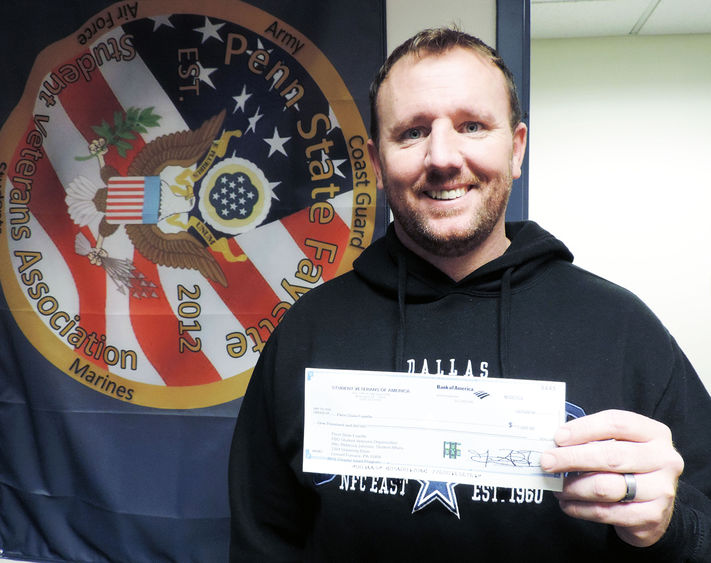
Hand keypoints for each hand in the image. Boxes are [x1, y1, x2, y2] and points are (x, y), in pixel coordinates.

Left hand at [540, 409, 683, 546]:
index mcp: (654, 433)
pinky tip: (567, 503)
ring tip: (556, 486)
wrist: (655, 505)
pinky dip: (580, 508)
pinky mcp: (652, 516)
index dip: (583, 429)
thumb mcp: (621, 445)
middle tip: (547, 461)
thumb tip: (554, 443)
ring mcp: (661, 489)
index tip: (558, 437)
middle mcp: (664, 459)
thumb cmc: (629, 466)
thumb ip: (594, 439)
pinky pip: (606, 511)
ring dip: (573, 487)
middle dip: (572, 458)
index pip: (616, 423)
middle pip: (610, 455)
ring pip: (605, 486)